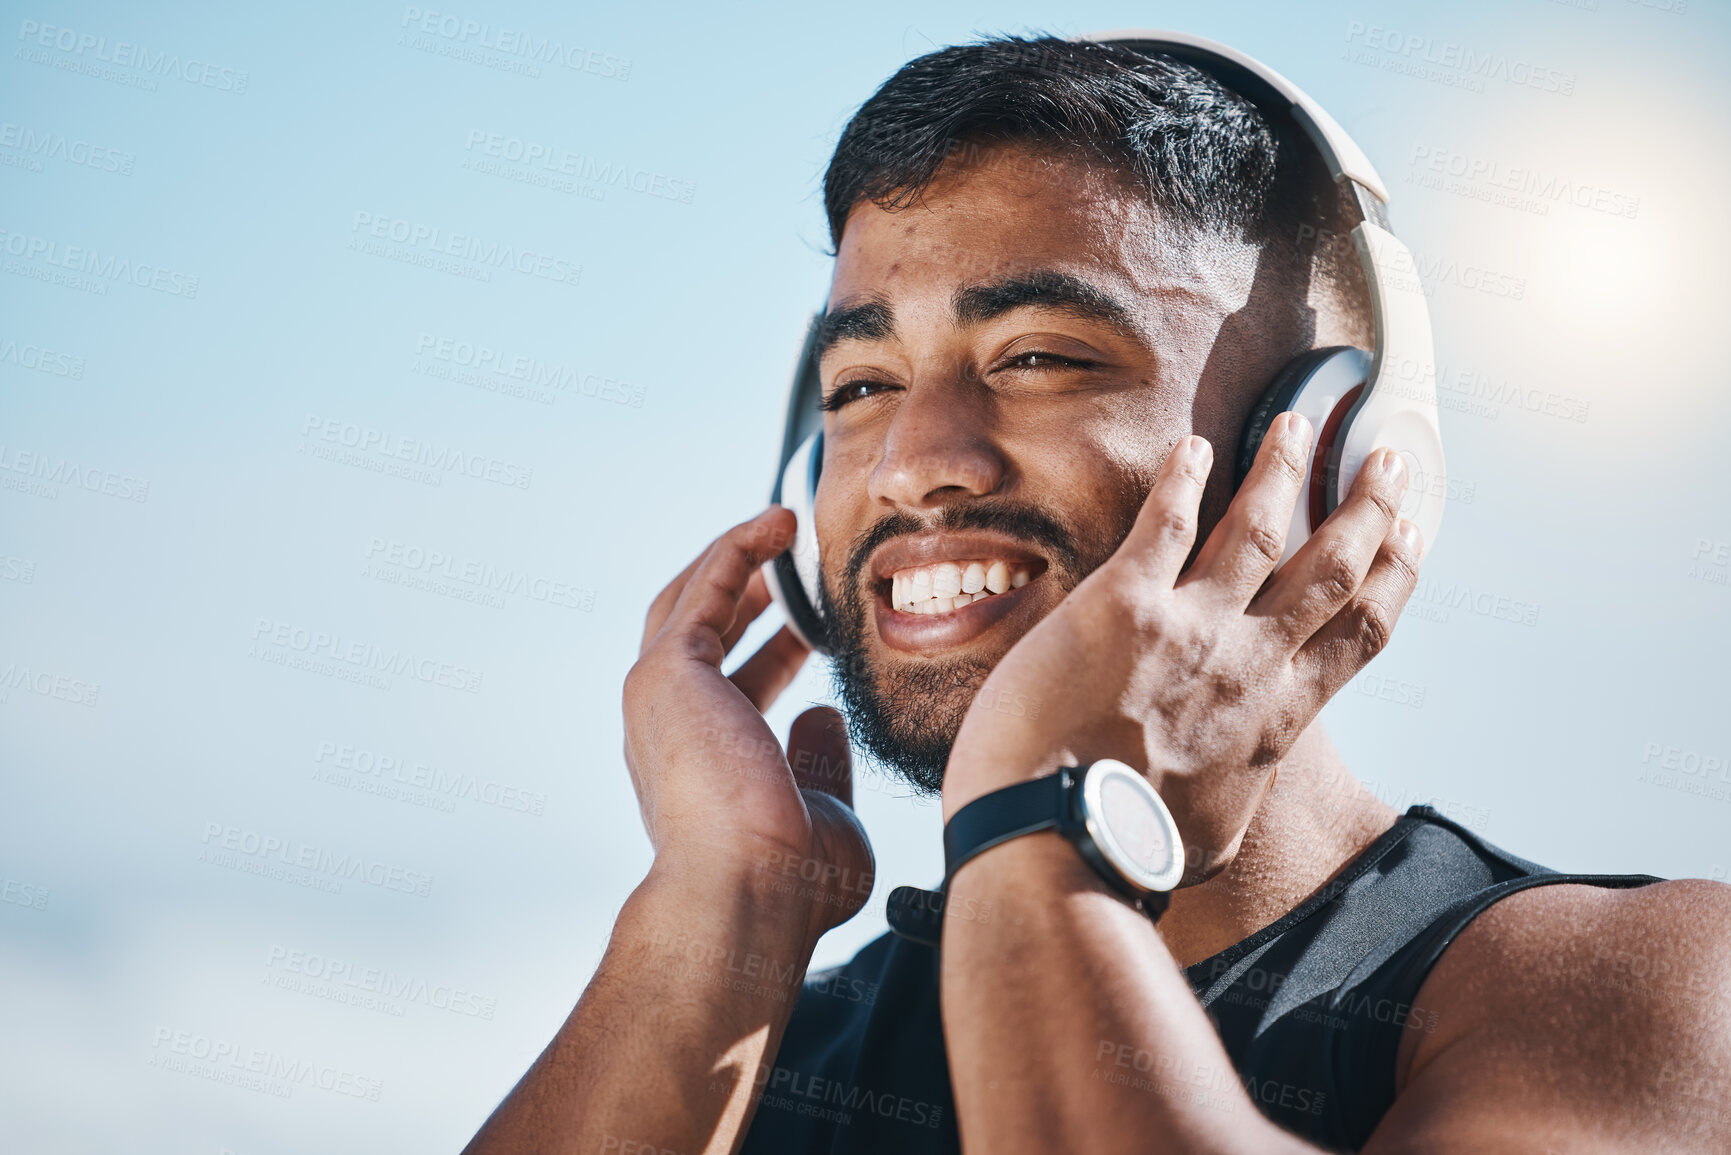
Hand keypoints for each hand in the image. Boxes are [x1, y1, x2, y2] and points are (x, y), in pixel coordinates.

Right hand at [623, 507, 873, 943]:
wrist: (747, 894)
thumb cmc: (788, 883)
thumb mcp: (823, 814)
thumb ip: (821, 764)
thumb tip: (822, 714)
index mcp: (699, 764)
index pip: (735, 687)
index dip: (777, 650)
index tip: (818, 628)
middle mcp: (667, 727)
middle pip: (699, 632)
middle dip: (747, 593)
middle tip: (795, 564)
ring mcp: (659, 696)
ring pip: (691, 599)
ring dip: (737, 559)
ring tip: (785, 526)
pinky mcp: (668, 670)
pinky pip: (706, 587)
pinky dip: (740, 550)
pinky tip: (780, 525)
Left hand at [942, 415, 1420, 879]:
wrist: (1058, 844)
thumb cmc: (1125, 853)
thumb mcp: (1209, 839)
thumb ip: (1232, 797)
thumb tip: (1231, 793)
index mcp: (1274, 721)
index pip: (1359, 636)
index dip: (1394, 578)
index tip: (1412, 539)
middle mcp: (1248, 665)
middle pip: (1331, 568)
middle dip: (1366, 507)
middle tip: (1386, 461)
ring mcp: (1190, 629)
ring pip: (1258, 528)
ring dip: (1282, 469)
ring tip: (1297, 422)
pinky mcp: (1122, 606)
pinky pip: (1165, 523)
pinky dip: (1183, 479)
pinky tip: (1193, 446)